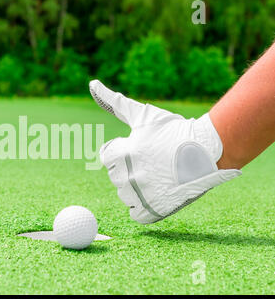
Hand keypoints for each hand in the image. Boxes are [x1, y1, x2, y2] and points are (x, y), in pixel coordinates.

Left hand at [89, 80, 241, 223]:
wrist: (208, 149)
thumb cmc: (173, 130)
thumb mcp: (142, 114)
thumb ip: (113, 102)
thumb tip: (91, 83)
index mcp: (120, 154)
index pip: (107, 157)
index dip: (123, 151)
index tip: (141, 148)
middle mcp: (127, 177)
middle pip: (116, 176)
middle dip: (130, 169)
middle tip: (153, 161)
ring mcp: (140, 196)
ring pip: (125, 195)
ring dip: (137, 188)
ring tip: (159, 175)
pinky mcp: (153, 211)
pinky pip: (136, 214)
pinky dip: (143, 207)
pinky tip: (157, 193)